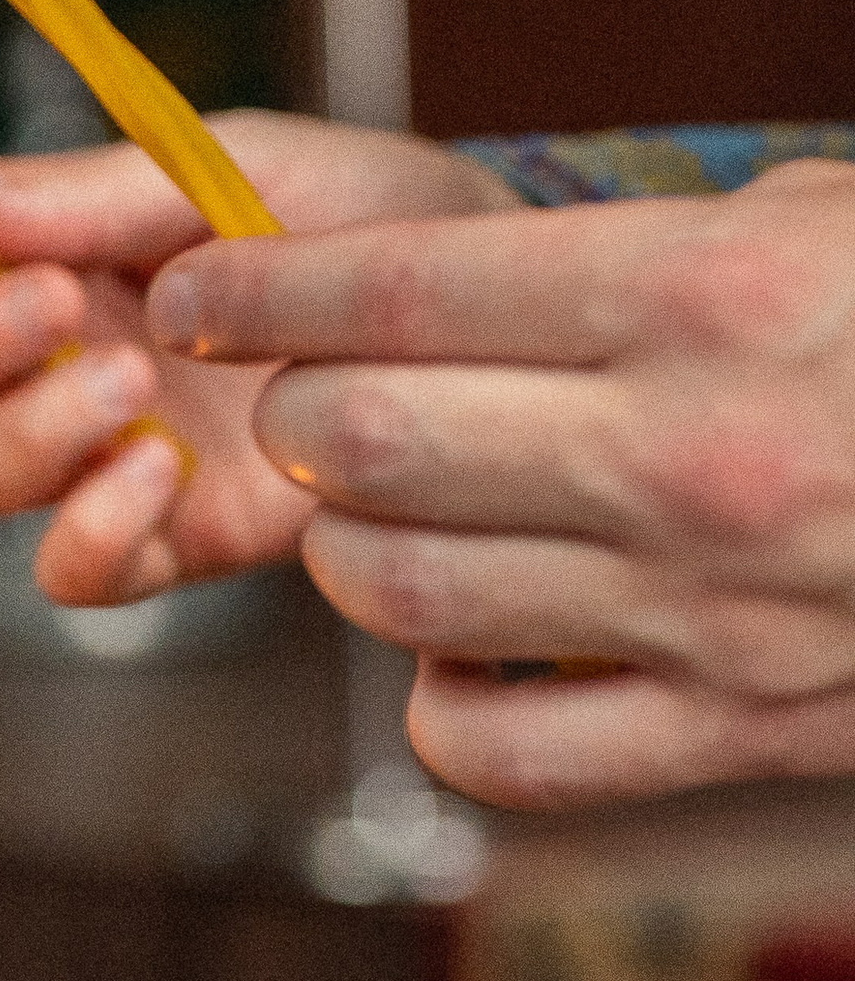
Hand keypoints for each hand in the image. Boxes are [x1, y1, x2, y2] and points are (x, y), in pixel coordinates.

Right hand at [0, 113, 514, 606]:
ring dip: (28, 433)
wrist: (518, 333)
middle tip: (59, 304)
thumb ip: (85, 191)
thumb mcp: (235, 167)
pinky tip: (155, 481)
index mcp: (68, 246)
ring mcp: (112, 452)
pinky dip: (85, 535)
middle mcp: (66, 352)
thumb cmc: (375, 223)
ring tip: (132, 389)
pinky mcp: (176, 540)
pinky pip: (73, 574)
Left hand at [151, 159, 854, 804]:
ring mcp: (708, 611)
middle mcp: (685, 458)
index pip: (393, 290)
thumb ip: (636, 250)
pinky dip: (440, 707)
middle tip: (287, 392)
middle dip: (287, 411)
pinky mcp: (742, 732)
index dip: (255, 284)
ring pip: (403, 593)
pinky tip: (449, 652)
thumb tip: (432, 280)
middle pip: (364, 441)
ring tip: (367, 510)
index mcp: (702, 300)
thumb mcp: (824, 227)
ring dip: (346, 548)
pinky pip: (501, 752)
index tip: (190, 279)